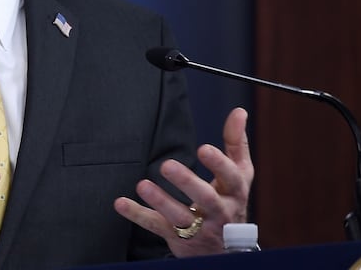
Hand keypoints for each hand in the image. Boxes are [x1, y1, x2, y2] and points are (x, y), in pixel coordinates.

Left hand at [113, 107, 253, 256]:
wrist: (226, 249)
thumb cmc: (230, 200)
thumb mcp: (239, 174)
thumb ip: (236, 143)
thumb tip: (239, 111)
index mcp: (234, 191)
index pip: (231, 177)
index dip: (218, 164)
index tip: (203, 148)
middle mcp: (219, 211)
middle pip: (205, 198)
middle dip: (187, 182)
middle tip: (167, 165)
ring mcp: (198, 227)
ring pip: (180, 216)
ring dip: (161, 201)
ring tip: (143, 185)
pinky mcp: (178, 238)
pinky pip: (156, 226)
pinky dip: (138, 215)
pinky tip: (121, 203)